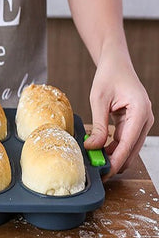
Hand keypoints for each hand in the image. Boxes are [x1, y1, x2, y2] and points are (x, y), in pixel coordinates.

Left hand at [84, 49, 153, 179]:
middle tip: (98, 172)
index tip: (105, 172)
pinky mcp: (134, 122)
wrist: (115, 64)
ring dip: (114, 156)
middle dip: (116, 162)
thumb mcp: (99, 100)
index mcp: (139, 111)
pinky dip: (114, 148)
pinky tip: (100, 152)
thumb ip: (99, 125)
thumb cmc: (108, 76)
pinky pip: (125, 140)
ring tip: (96, 163)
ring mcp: (141, 121)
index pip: (128, 143)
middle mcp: (144, 118)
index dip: (116, 160)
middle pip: (132, 149)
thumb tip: (93, 147)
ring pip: (129, 147)